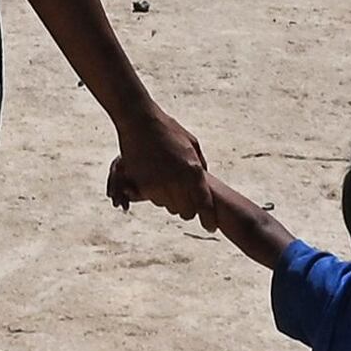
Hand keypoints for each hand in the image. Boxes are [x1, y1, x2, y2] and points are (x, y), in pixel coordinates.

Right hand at [103, 102, 206, 217]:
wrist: (139, 122)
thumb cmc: (167, 130)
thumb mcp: (192, 143)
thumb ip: (200, 164)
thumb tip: (204, 180)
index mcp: (193, 170)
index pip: (204, 204)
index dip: (209, 220)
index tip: (211, 228)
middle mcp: (177, 181)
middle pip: (187, 212)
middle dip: (189, 210)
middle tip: (186, 201)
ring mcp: (159, 184)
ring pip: (170, 207)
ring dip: (172, 201)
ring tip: (169, 183)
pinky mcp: (142, 185)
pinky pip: (154, 200)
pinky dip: (157, 195)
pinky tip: (156, 180)